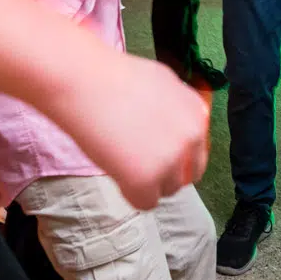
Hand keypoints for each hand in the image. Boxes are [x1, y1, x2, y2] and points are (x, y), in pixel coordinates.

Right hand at [52, 54, 209, 208]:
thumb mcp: (161, 82)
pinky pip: (146, 203)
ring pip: (167, 190)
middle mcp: (191, 136)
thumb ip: (177, 109)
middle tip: (134, 160)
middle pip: (186, 175)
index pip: (197, 152)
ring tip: (121, 159)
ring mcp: (171, 159)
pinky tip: (115, 172)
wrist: (83, 81)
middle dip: (164, 172)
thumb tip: (179, 127)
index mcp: (196, 114)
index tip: (154, 153)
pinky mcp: (146, 179)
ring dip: (147, 182)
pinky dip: (130, 193)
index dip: (174, 155)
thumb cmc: (112, 76)